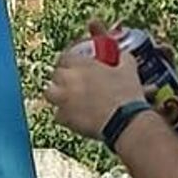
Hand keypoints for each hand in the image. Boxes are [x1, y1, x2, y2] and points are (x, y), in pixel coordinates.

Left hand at [43, 21, 153, 140]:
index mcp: (81, 64)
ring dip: (56, 93)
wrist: (123, 121)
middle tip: (73, 80)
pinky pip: (58, 114)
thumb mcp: (128, 68)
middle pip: (55, 74)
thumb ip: (122, 57)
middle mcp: (67, 80)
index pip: (65, 56)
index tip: (74, 62)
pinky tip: (74, 115)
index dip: (69, 59)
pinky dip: (64, 114)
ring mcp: (63, 99)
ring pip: (49, 93)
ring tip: (67, 97)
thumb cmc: (126, 94)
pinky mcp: (64, 118)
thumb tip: (122, 55)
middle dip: (62, 76)